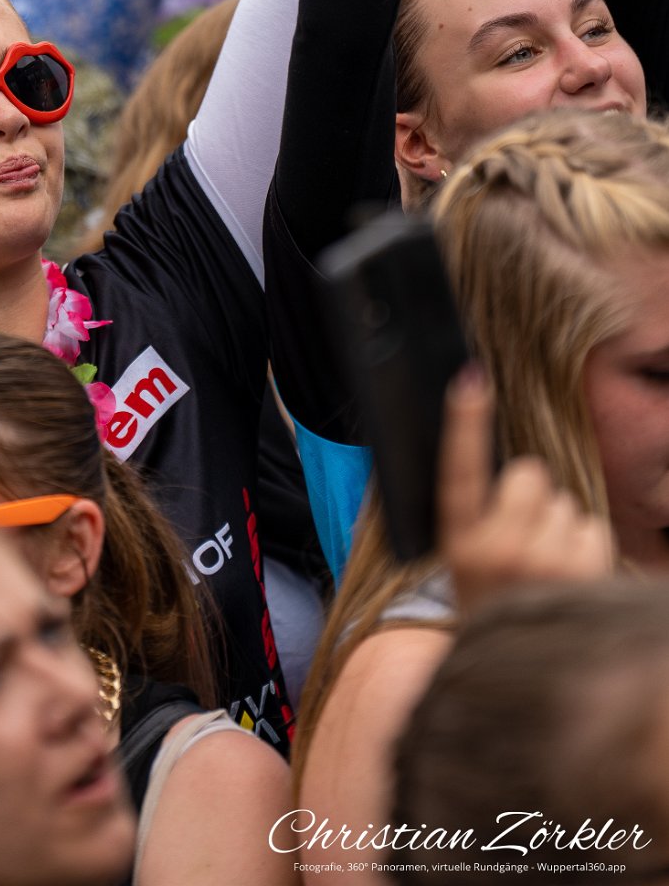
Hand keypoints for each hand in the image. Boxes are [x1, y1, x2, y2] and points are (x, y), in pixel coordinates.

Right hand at [437, 366, 613, 617]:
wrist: (517, 672)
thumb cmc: (491, 602)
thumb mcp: (463, 562)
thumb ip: (476, 513)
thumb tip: (504, 467)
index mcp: (458, 543)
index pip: (458, 470)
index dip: (463, 422)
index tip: (470, 379)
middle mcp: (498, 552)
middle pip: (529, 474)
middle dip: (531, 494)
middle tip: (520, 534)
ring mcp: (545, 566)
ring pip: (564, 501)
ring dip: (559, 525)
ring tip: (544, 566)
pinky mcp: (585, 577)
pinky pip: (592, 525)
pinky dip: (585, 545)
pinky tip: (568, 575)